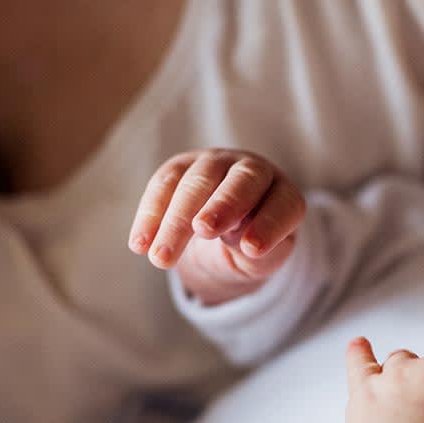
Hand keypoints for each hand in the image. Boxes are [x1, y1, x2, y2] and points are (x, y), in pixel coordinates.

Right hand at [128, 149, 305, 304]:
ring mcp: (217, 164)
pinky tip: (140, 245)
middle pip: (242, 183)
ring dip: (175, 220)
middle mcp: (254, 171)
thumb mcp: (261, 258)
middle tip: (203, 230)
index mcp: (283, 194)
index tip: (252, 249)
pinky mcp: (182, 166)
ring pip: (196, 183)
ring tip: (161, 258)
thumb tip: (237, 236)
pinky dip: (150, 216)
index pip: (283, 205)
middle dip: (223, 205)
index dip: (270, 225)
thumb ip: (257, 251)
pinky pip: (163, 185)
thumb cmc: (250, 245)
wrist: (227, 228)